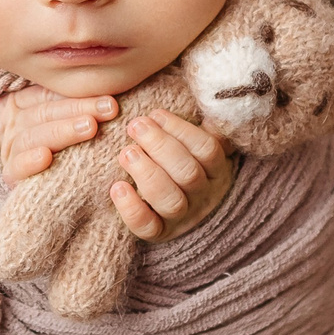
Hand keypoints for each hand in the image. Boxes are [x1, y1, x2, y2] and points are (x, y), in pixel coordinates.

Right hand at [0, 85, 118, 183]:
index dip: (79, 96)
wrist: (26, 190)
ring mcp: (11, 149)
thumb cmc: (56, 146)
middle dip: (79, 109)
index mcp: (24, 104)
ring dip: (62, 131)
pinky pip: (16, 167)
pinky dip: (29, 161)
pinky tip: (45, 157)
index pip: (50, 95)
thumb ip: (77, 107)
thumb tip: (113, 99)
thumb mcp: (59, 119)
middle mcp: (16, 124)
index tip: (112, 101)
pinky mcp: (10, 175)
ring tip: (90, 127)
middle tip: (108, 109)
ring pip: (32, 136)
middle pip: (45, 113)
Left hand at [110, 109, 232, 242]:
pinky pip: (148, 227)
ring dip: (147, 173)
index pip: (207, 149)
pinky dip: (131, 208)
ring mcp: (182, 218)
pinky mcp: (159, 234)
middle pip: (188, 173)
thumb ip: (196, 129)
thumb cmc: (182, 166)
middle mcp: (203, 196)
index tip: (155, 114)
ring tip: (126, 153)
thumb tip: (202, 100)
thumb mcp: (197, 149)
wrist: (183, 215)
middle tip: (135, 126)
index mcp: (216, 171)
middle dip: (160, 146)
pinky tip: (117, 187)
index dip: (181, 130)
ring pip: (171, 201)